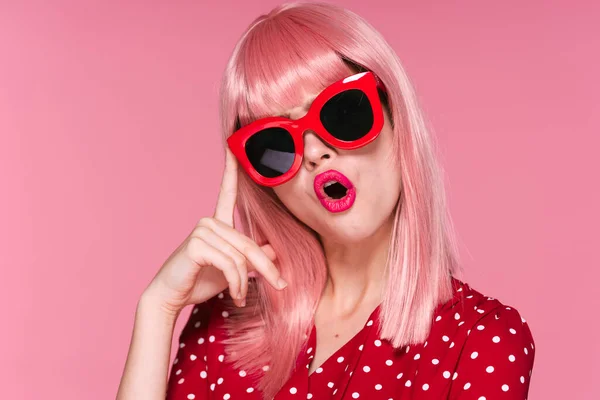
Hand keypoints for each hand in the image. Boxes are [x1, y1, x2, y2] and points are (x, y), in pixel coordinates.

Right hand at [143, 147, 286, 315]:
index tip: (233, 146)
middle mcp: (209, 222)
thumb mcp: (231, 270)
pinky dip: (237, 283)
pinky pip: (230, 264)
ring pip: (241, 257)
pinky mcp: (197, 244)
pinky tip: (235, 295)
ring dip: (246, 282)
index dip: (231, 169)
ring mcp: (202, 231)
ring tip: (242, 296)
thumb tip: (273, 249)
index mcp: (217, 223)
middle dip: (267, 268)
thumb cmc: (198, 282)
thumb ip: (250, 258)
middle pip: (249, 243)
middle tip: (280, 285)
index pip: (227, 192)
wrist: (171, 297)